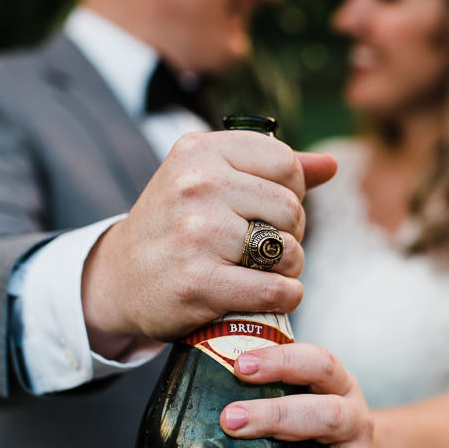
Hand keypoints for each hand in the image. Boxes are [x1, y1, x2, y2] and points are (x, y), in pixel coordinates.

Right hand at [81, 130, 335, 349]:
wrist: (117, 279)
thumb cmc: (174, 226)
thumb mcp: (208, 180)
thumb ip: (269, 169)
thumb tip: (331, 163)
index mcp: (200, 150)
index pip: (285, 163)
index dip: (291, 192)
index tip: (269, 211)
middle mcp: (196, 185)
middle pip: (290, 208)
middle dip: (291, 233)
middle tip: (268, 247)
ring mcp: (196, 233)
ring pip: (287, 250)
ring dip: (289, 267)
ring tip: (267, 270)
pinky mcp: (199, 282)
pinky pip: (275, 289)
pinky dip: (286, 297)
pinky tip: (274, 295)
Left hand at [218, 343, 375, 447]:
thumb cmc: (313, 422)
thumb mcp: (302, 393)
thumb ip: (263, 387)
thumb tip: (191, 380)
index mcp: (339, 387)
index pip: (319, 364)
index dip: (282, 362)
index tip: (240, 366)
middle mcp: (354, 423)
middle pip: (327, 415)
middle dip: (278, 417)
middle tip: (230, 420)